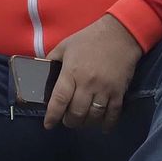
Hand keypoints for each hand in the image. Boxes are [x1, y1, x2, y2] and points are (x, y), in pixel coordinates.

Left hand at [44, 14, 142, 131]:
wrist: (121, 33)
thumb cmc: (90, 38)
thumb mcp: (65, 46)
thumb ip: (51, 61)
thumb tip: (40, 75)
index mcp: (71, 72)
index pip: (59, 100)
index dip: (52, 116)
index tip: (48, 124)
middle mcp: (87, 83)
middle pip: (76, 113)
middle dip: (69, 121)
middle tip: (67, 120)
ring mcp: (105, 89)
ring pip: (93, 116)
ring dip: (86, 123)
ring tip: (83, 121)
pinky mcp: (119, 91)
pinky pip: (113, 113)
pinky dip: (107, 124)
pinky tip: (103, 127)